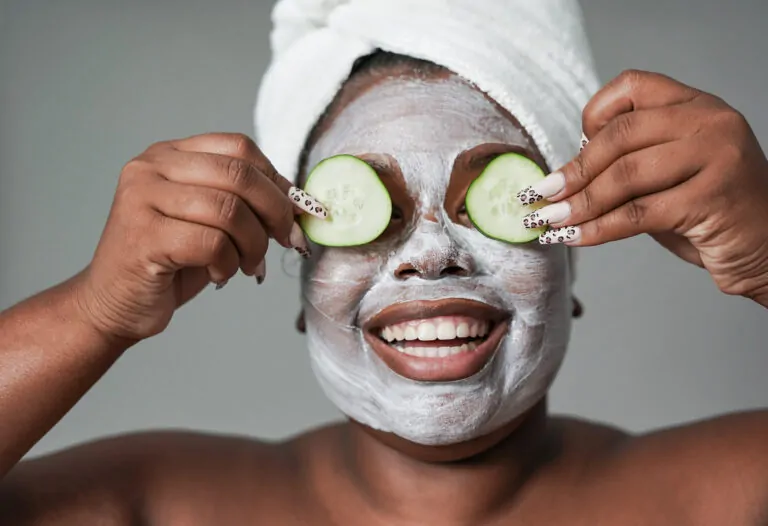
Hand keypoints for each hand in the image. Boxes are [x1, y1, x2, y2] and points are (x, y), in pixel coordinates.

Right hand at [73, 133, 318, 340]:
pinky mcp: (143, 236)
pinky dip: (228, 263)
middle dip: (275, 212)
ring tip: (247, 264)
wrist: (115, 304)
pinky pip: (212, 242)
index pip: (239, 148)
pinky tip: (220, 274)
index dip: (276, 180)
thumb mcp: (212, 222)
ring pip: (230, 210)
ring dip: (253, 244)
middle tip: (285, 240)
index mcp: (170, 154)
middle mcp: (152, 167)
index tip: (296, 212)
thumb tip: (301, 202)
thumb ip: (247, 203)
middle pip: (239, 174)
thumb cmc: (170, 262)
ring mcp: (142, 198)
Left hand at [520, 70, 767, 302]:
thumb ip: (628, 161)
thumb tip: (563, 171)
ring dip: (578, 203)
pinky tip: (574, 237)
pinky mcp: (713, 197)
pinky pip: (638, 214)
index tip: (571, 154)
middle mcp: (710, 121)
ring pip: (625, 176)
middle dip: (573, 171)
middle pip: (620, 136)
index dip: (592, 117)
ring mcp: (717, 156)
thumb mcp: (668, 173)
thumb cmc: (711, 211)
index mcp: (697, 104)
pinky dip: (598, 229)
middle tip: (541, 196)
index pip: (632, 87)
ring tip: (549, 221)